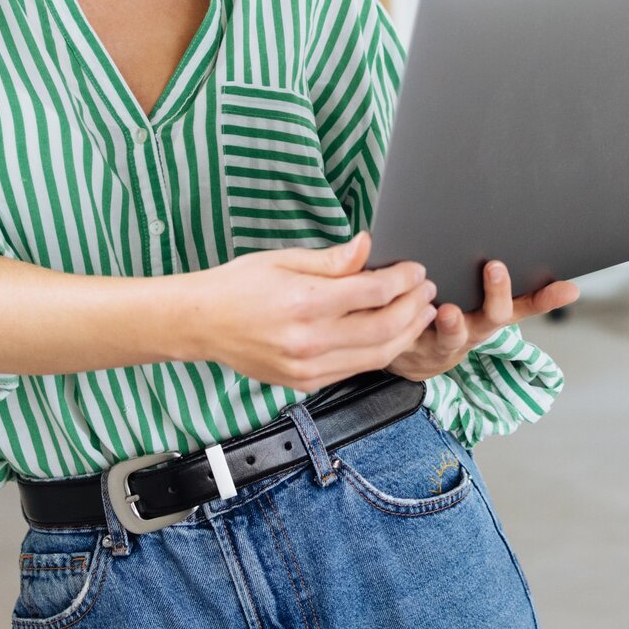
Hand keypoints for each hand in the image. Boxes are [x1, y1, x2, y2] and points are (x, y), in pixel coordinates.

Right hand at [176, 231, 436, 392]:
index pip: (373, 292)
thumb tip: (368, 245)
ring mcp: (307, 367)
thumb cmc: (240, 285)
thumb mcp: (284, 259)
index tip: (416, 270)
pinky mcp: (306, 383)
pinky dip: (381, 352)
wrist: (201, 323)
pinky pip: (356, 370)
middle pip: (384, 328)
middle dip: (414, 308)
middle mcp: (308, 340)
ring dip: (407, 334)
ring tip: (420, 314)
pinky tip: (392, 335)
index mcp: (304, 302)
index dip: (403, 280)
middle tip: (427, 291)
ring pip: (377, 356)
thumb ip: (332, 259)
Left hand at [388, 260, 579, 383]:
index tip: (569, 289)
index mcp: (492, 314)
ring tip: (446, 310)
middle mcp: (475, 329)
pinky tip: (399, 298)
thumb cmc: (449, 313)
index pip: (527, 305)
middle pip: (494, 318)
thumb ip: (491, 277)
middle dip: (497, 293)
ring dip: (451, 323)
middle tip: (494, 267)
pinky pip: (409, 334)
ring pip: (452, 334)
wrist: (412, 355)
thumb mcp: (475, 298)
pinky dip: (405, 319)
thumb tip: (515, 231)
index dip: (548, 298)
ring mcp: (445, 341)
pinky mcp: (412, 346)